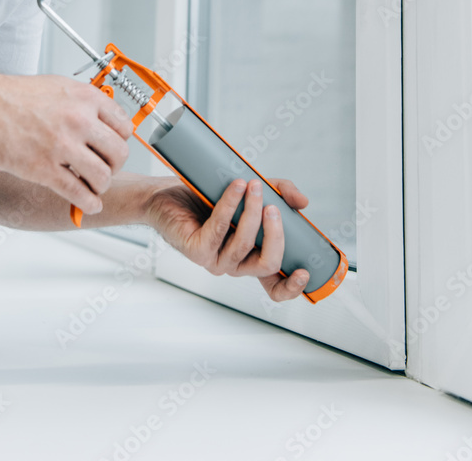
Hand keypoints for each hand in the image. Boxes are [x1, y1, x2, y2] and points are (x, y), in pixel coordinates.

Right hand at [0, 74, 132, 213]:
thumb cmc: (14, 95)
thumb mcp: (59, 86)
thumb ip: (84, 103)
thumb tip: (102, 120)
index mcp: (86, 98)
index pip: (125, 127)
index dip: (120, 141)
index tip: (114, 148)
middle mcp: (79, 120)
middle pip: (119, 153)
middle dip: (115, 166)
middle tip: (105, 168)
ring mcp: (63, 145)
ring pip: (102, 176)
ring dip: (101, 186)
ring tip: (93, 186)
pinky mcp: (44, 169)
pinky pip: (78, 192)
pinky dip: (88, 203)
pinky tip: (88, 204)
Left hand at [145, 176, 310, 301]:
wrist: (165, 193)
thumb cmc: (208, 195)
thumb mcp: (253, 190)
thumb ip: (280, 193)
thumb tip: (303, 202)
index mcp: (250, 257)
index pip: (274, 287)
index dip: (292, 287)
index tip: (306, 270)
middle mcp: (234, 264)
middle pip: (267, 264)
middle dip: (276, 235)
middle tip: (273, 206)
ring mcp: (215, 260)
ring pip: (243, 245)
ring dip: (252, 212)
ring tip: (253, 185)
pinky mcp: (196, 250)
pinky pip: (218, 229)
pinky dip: (230, 205)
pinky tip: (235, 187)